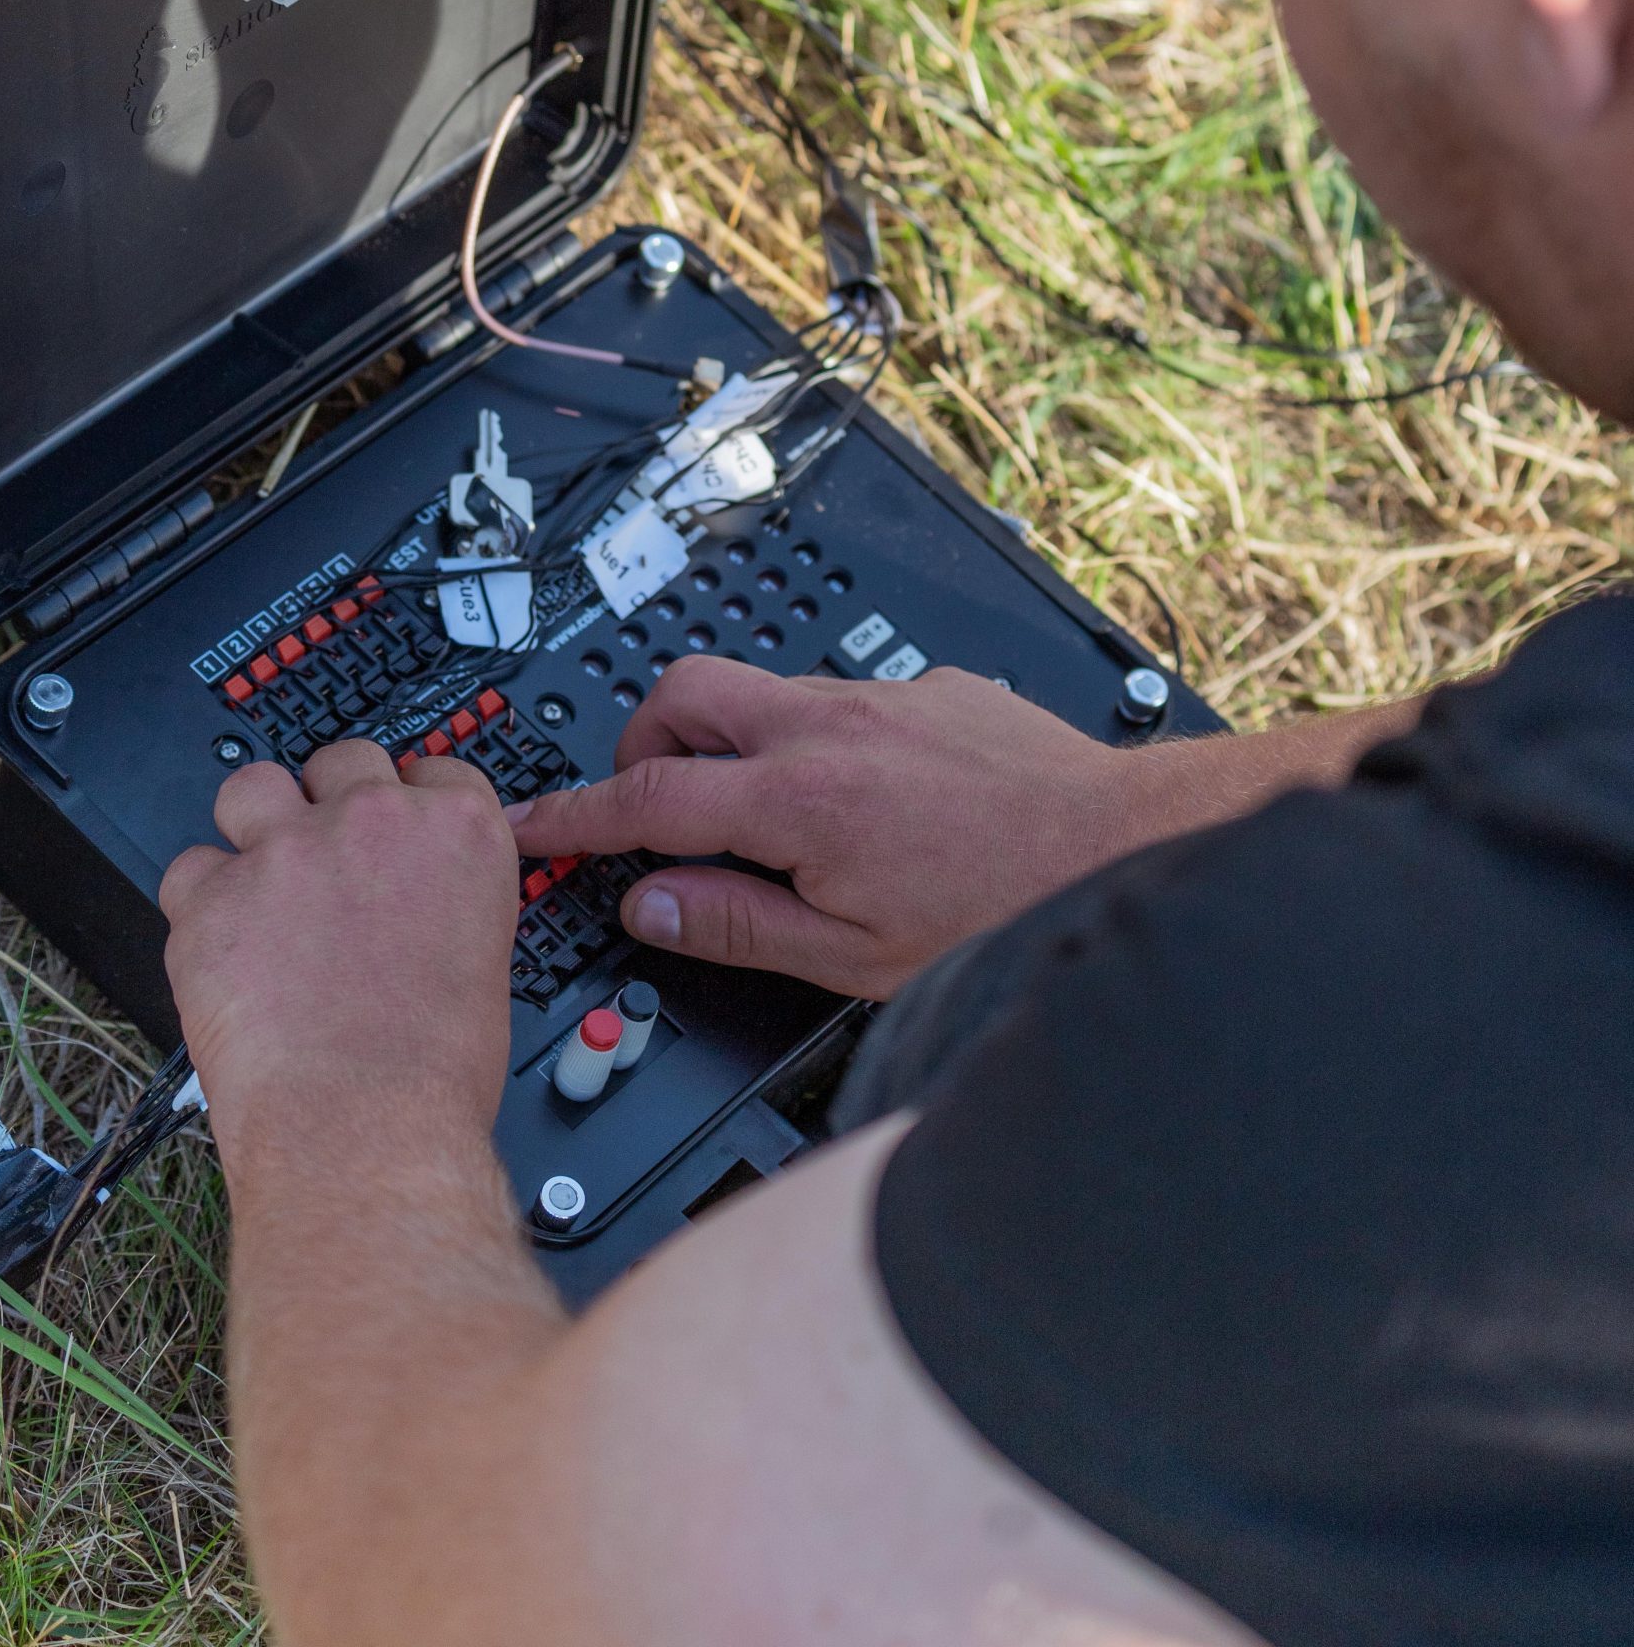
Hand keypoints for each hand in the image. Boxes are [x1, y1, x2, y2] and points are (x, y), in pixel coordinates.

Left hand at [160, 741, 518, 1177]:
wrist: (368, 1132)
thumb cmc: (433, 1074)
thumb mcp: (482, 958)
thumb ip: (444, 897)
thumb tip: (412, 899)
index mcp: (458, 830)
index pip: (433, 769)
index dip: (406, 799)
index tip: (392, 828)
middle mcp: (374, 819)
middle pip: (342, 758)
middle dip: (329, 799)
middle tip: (324, 858)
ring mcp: (287, 849)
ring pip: (251, 786)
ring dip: (253, 825)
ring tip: (258, 883)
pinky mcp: (213, 897)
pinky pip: (187, 869)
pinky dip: (197, 903)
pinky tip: (221, 948)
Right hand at [508, 657, 1129, 998]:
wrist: (1116, 846)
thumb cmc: (1002, 911)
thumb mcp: (853, 958)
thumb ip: (740, 925)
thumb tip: (655, 905)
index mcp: (796, 799)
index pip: (645, 796)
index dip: (572, 813)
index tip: (532, 824)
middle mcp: (830, 726)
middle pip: (684, 690)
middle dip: (642, 738)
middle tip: (646, 799)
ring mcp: (883, 697)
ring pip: (764, 688)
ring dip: (734, 737)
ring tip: (758, 811)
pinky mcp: (933, 689)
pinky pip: (844, 696)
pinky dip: (820, 737)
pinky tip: (860, 797)